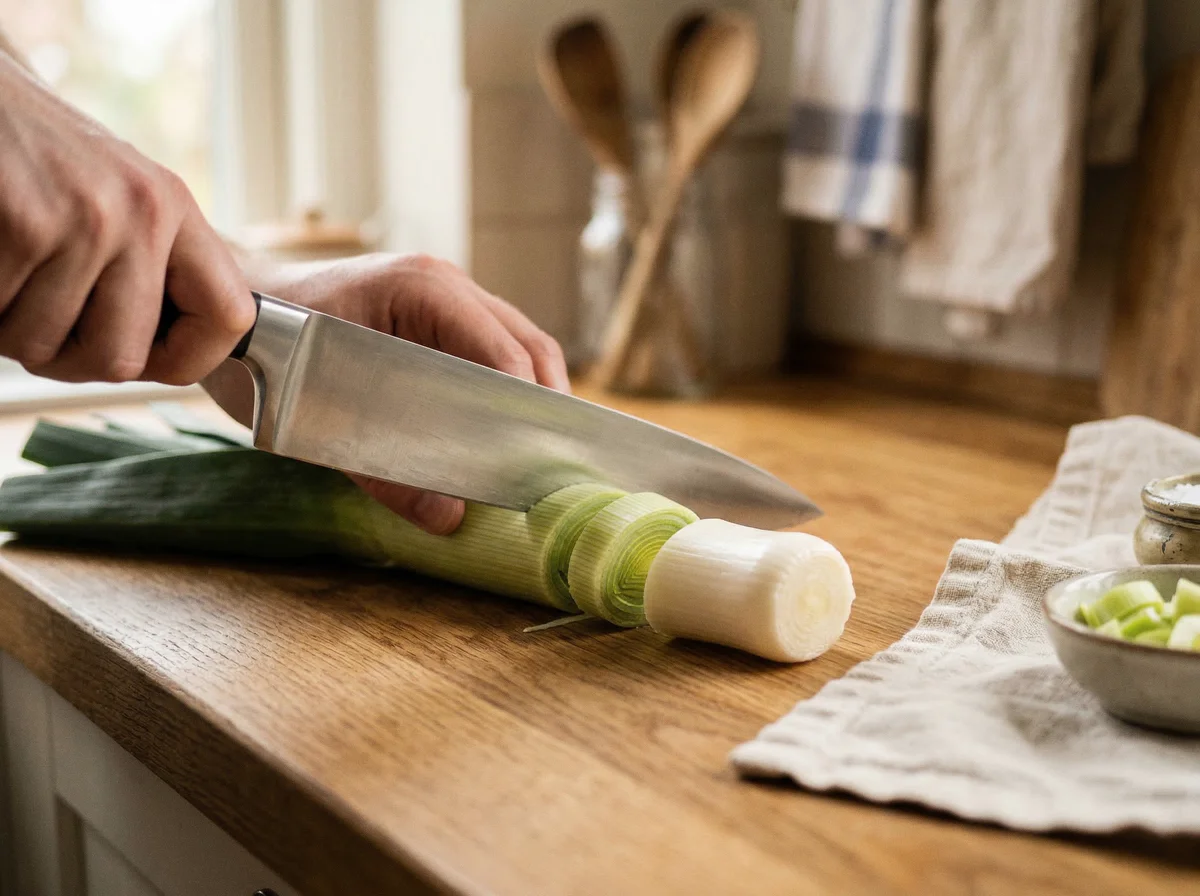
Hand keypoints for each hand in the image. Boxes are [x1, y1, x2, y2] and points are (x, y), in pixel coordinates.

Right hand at [0, 52, 254, 383]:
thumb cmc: (33, 155)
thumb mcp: (116, 195)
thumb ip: (148, 266)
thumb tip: (172, 355)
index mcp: (173, 208)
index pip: (230, 318)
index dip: (190, 359)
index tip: (152, 358)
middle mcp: (143, 213)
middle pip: (122, 360)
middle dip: (70, 357)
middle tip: (41, 319)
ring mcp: (87, 219)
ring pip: (45, 346)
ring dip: (12, 328)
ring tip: (8, 276)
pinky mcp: (25, 225)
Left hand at [204, 252, 570, 534]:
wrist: (226, 314)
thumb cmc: (262, 350)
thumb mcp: (317, 419)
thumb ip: (383, 472)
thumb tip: (450, 518)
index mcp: (423, 290)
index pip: (505, 352)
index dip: (529, 407)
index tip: (541, 460)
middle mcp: (444, 286)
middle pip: (527, 346)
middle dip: (546, 405)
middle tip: (552, 466)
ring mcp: (442, 298)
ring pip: (516, 347)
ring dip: (530, 399)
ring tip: (534, 456)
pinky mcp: (433, 319)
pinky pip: (488, 353)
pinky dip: (503, 393)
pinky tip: (499, 436)